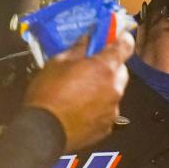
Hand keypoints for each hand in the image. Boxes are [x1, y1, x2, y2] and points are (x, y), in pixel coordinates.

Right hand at [24, 31, 133, 150]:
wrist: (42, 131)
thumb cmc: (48, 94)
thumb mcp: (58, 62)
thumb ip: (78, 48)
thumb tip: (87, 38)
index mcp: (105, 67)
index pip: (126, 46)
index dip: (122, 38)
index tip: (116, 36)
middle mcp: (115, 87)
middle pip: (121, 70)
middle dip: (110, 66)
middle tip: (92, 65)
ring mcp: (112, 108)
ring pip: (115, 90)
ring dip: (105, 86)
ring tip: (82, 90)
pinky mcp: (107, 126)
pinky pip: (108, 109)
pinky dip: (100, 106)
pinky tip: (82, 107)